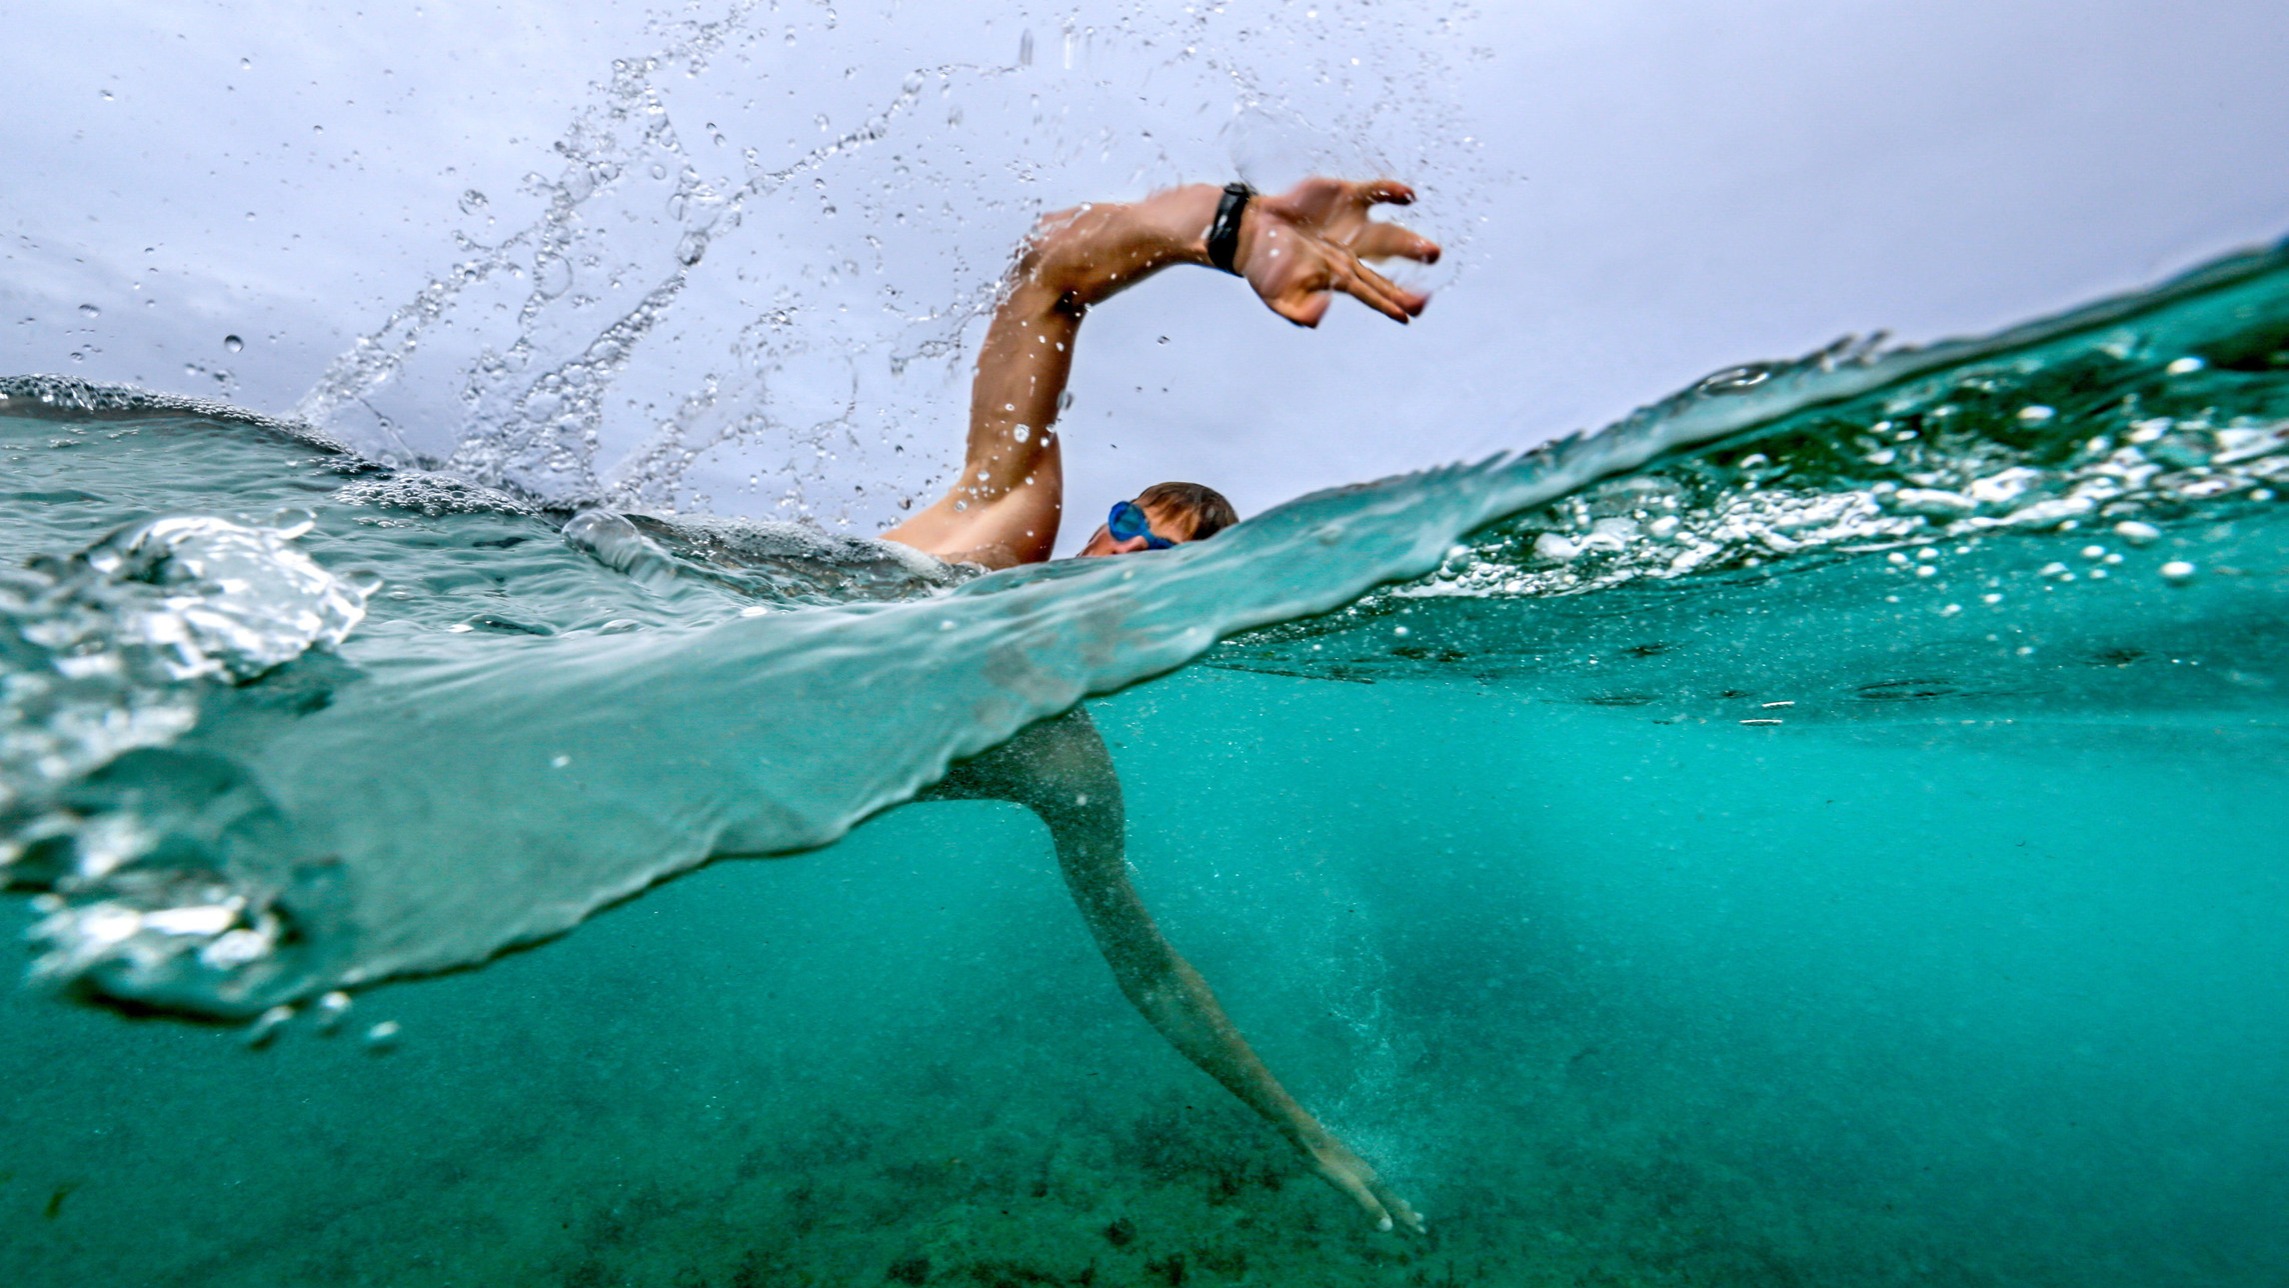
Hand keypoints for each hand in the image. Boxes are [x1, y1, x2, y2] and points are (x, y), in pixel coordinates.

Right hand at [1237, 177, 1442, 327]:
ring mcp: (1352, 225)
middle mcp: (1352, 252)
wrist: (1250, 230)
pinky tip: (1407, 195)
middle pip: (1387, 264)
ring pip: (1387, 233)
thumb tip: (1324, 313)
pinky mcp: (1346, 198)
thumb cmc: (1265, 269)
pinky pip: (1373, 194)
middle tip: (1432, 271)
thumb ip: (1300, 313)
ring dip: (1409, 240)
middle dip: (1408, 271)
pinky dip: (1389, 193)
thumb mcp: (1278, 300)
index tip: (1409, 313)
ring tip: (1431, 249)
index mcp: (1339, 278)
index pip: (1372, 292)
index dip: (1390, 303)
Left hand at [1306, 1134, 1425, 1234]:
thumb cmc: (1331, 1167)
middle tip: (1422, 1220)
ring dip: (1396, 1201)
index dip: (1408, 1219)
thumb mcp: (1351, 1189)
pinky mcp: (1352, 1168)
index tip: (1421, 1230)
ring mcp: (1363, 1172)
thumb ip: (1370, 1206)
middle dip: (1407, 1211)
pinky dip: (1382, 1192)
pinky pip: (1374, 1184)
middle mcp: (1372, 1177)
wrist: (1316, 1143)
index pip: (1396, 1206)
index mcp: (1374, 1184)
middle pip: (1394, 1198)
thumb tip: (1388, 1228)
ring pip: (1385, 1190)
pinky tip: (1375, 1188)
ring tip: (1406, 1204)